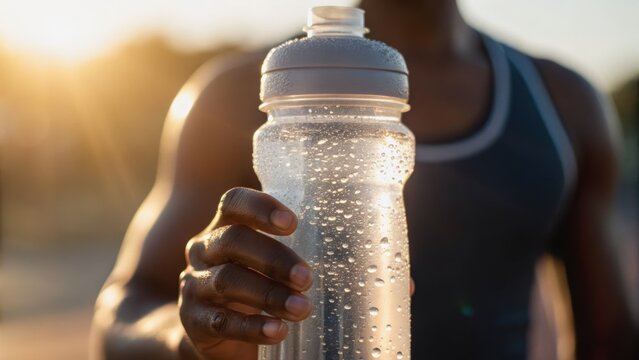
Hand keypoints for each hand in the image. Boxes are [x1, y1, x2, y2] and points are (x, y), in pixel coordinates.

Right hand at [178, 187, 312, 358]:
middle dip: (273, 258)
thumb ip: (287, 247)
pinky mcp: (193, 320)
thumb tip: (348, 245)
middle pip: (233, 240)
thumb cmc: (250, 282)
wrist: (211, 328)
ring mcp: (194, 285)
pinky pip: (221, 322)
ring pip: (226, 281)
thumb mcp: (261, 259)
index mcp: (222, 226)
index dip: (261, 207)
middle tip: (306, 278)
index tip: (292, 223)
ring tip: (301, 308)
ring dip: (269, 295)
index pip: (234, 202)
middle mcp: (203, 249)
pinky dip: (252, 327)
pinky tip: (278, 331)